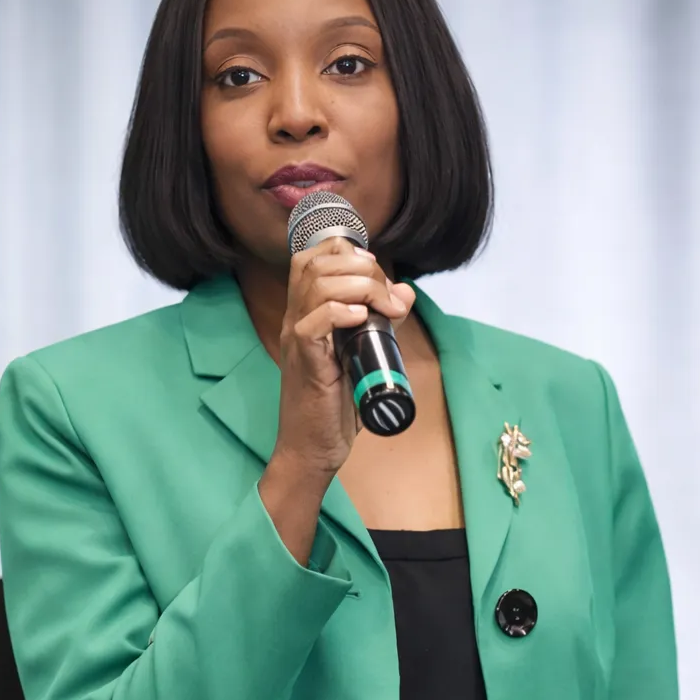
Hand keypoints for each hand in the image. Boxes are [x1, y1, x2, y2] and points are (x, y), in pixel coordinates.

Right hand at [273, 237, 414, 480]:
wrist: (313, 447)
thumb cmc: (335, 404)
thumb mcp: (363, 353)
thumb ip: (382, 321)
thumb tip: (404, 292)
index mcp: (304, 312)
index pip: (312, 257)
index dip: (347, 252)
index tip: (377, 275)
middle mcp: (295, 318)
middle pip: (317, 262)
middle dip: (362, 267)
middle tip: (388, 296)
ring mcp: (297, 339)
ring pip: (318, 285)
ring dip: (361, 287)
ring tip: (384, 309)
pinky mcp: (304, 361)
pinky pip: (313, 322)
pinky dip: (341, 312)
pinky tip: (362, 320)